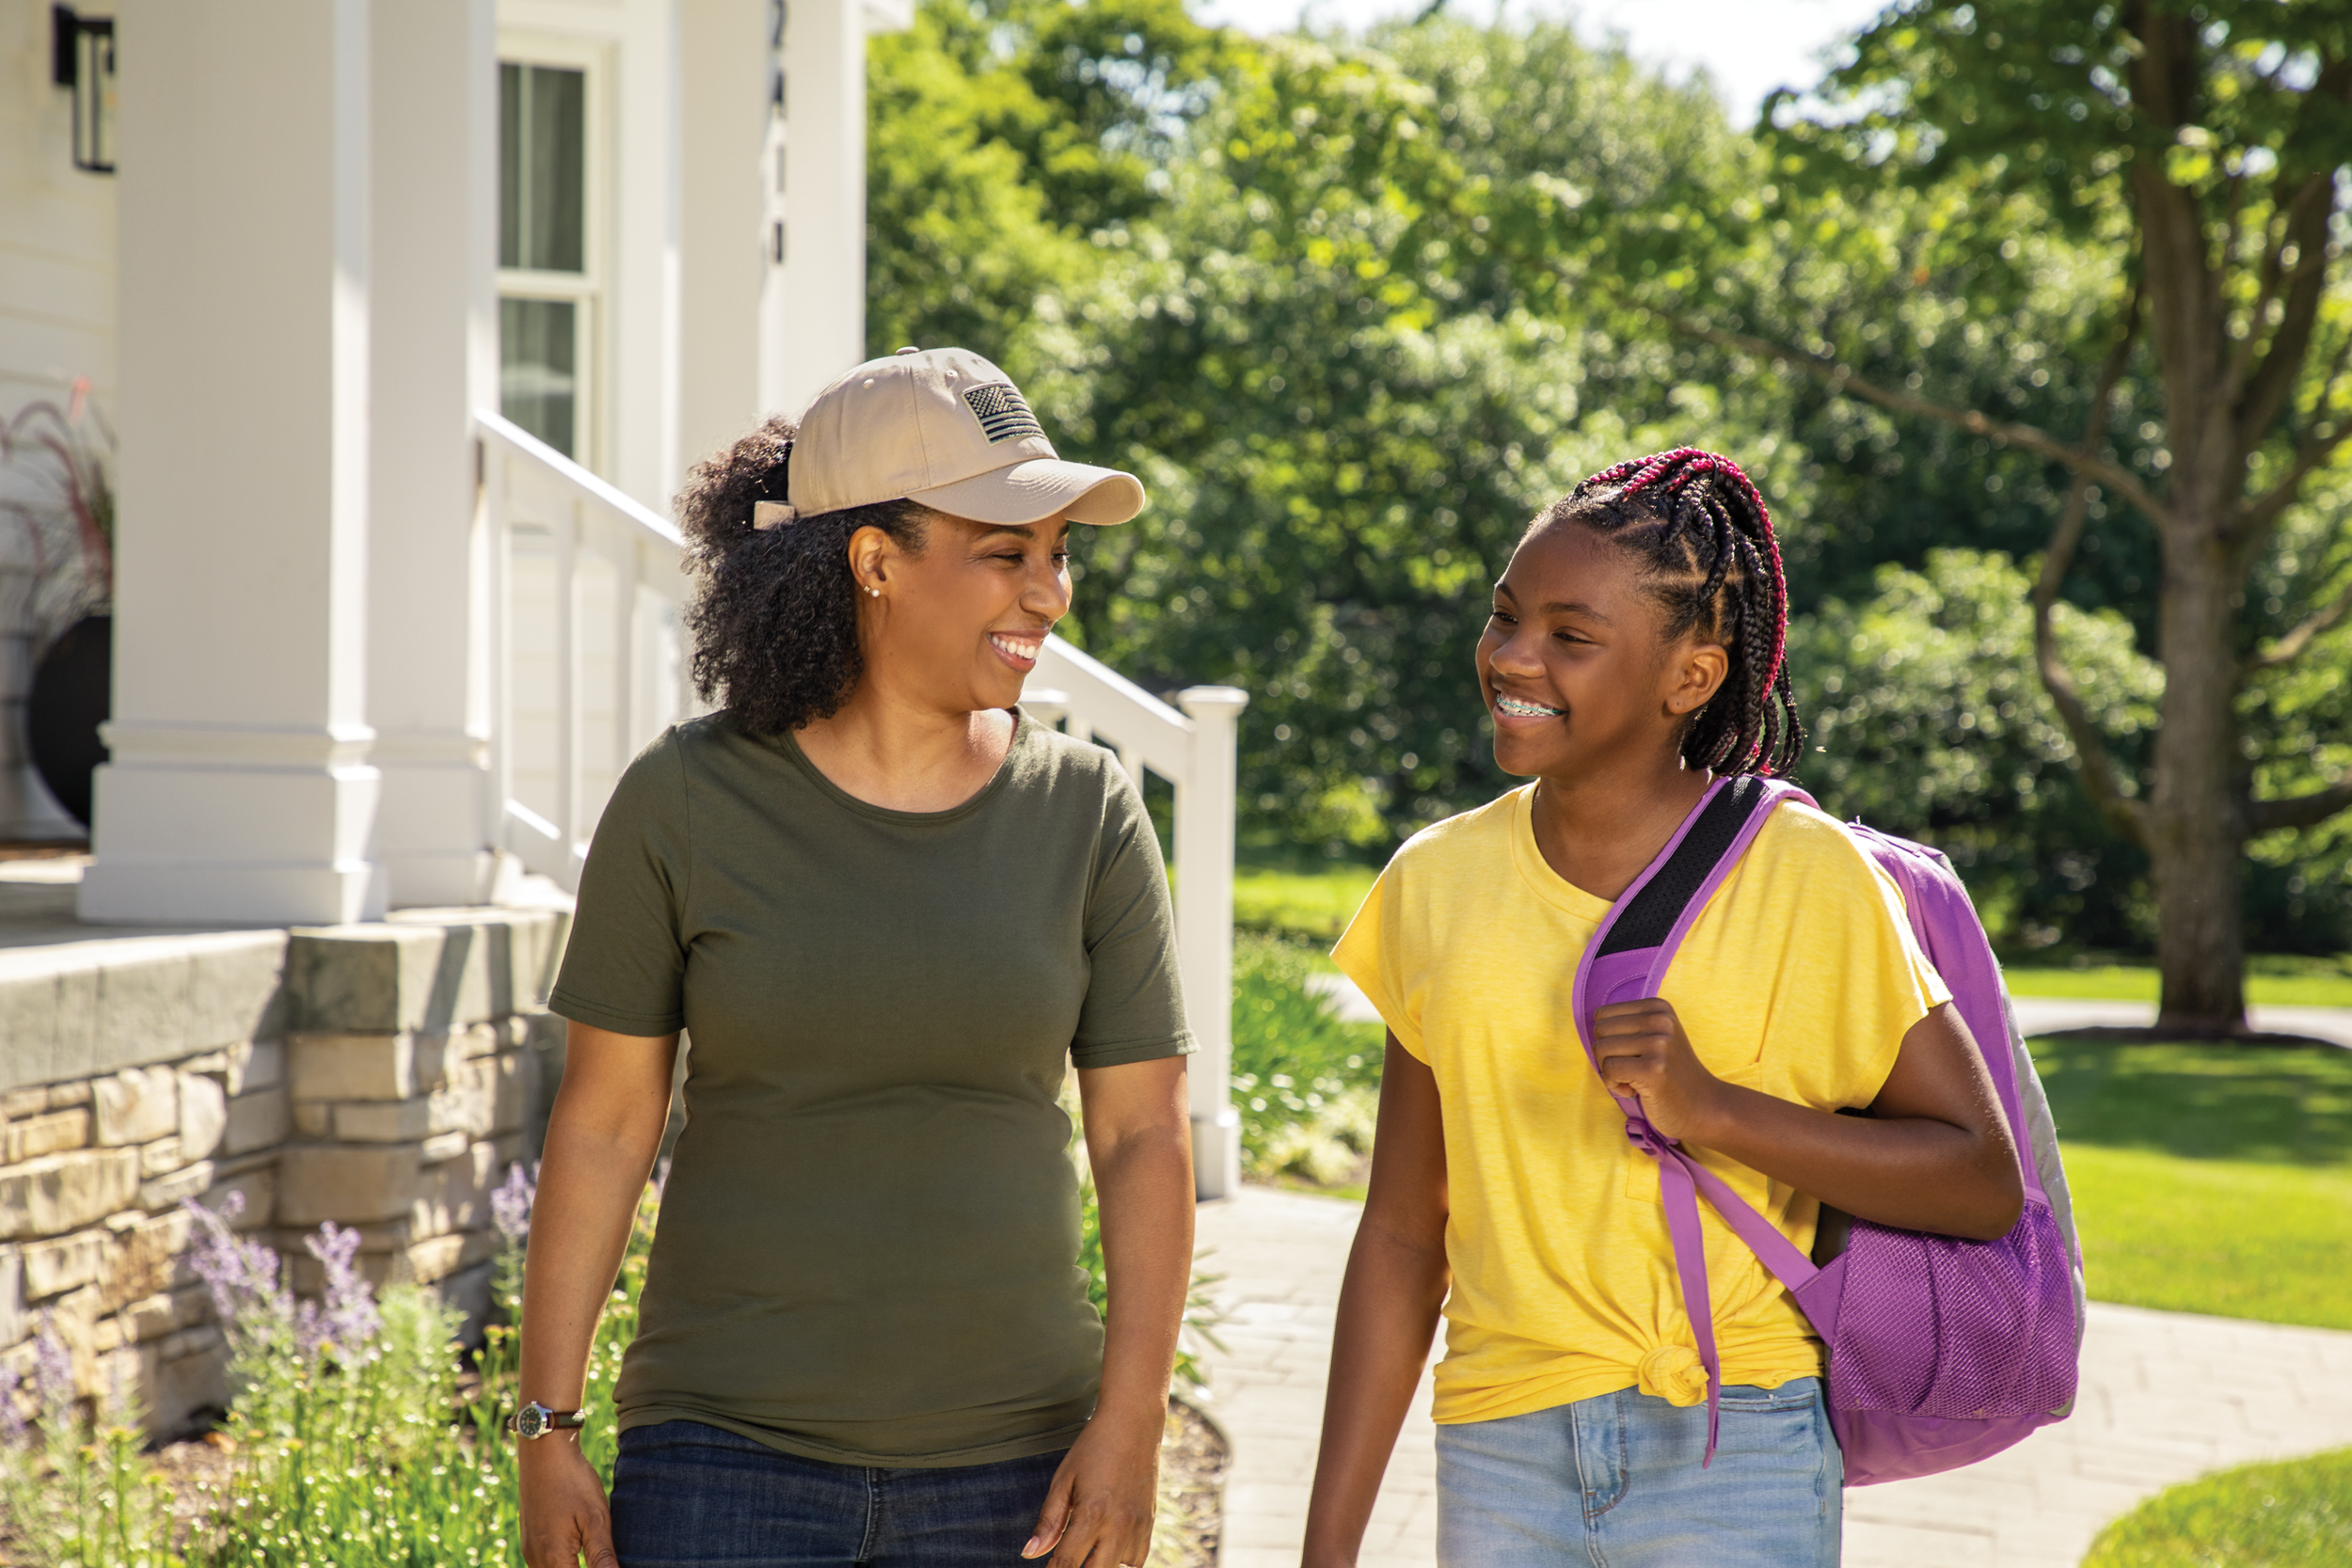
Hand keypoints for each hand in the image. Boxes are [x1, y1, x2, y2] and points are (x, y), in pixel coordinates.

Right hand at [520, 1436, 617, 1567]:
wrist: (544, 1450)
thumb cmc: (572, 1481)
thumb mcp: (595, 1518)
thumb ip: (602, 1556)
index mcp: (553, 1559)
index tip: (606, 1561)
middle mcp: (536, 1559)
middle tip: (604, 1556)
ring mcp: (530, 1550)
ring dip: (573, 1566)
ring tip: (597, 1556)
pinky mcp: (530, 1539)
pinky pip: (545, 1563)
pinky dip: (563, 1563)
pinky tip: (580, 1551)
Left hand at [1024, 1404, 1160, 1567]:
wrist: (1133, 1424)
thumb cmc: (1092, 1449)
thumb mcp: (1064, 1480)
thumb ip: (1049, 1521)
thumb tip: (1029, 1553)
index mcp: (1091, 1514)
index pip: (1066, 1564)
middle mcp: (1117, 1526)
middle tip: (1066, 1560)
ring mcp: (1137, 1526)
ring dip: (1101, 1566)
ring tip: (1088, 1552)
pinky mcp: (1150, 1523)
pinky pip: (1137, 1561)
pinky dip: (1122, 1562)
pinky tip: (1108, 1550)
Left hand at [1591, 997, 1726, 1142]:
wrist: (1703, 1107)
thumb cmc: (1670, 1075)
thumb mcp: (1655, 1037)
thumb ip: (1627, 1026)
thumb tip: (1592, 1024)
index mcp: (1658, 1007)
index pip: (1602, 1015)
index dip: (1609, 1039)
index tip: (1631, 1055)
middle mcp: (1660, 1020)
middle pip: (1600, 1030)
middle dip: (1606, 1055)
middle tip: (1630, 1070)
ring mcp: (1659, 1043)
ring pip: (1601, 1049)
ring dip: (1610, 1072)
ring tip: (1635, 1080)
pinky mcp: (1654, 1068)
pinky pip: (1608, 1070)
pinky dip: (1614, 1085)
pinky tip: (1635, 1091)